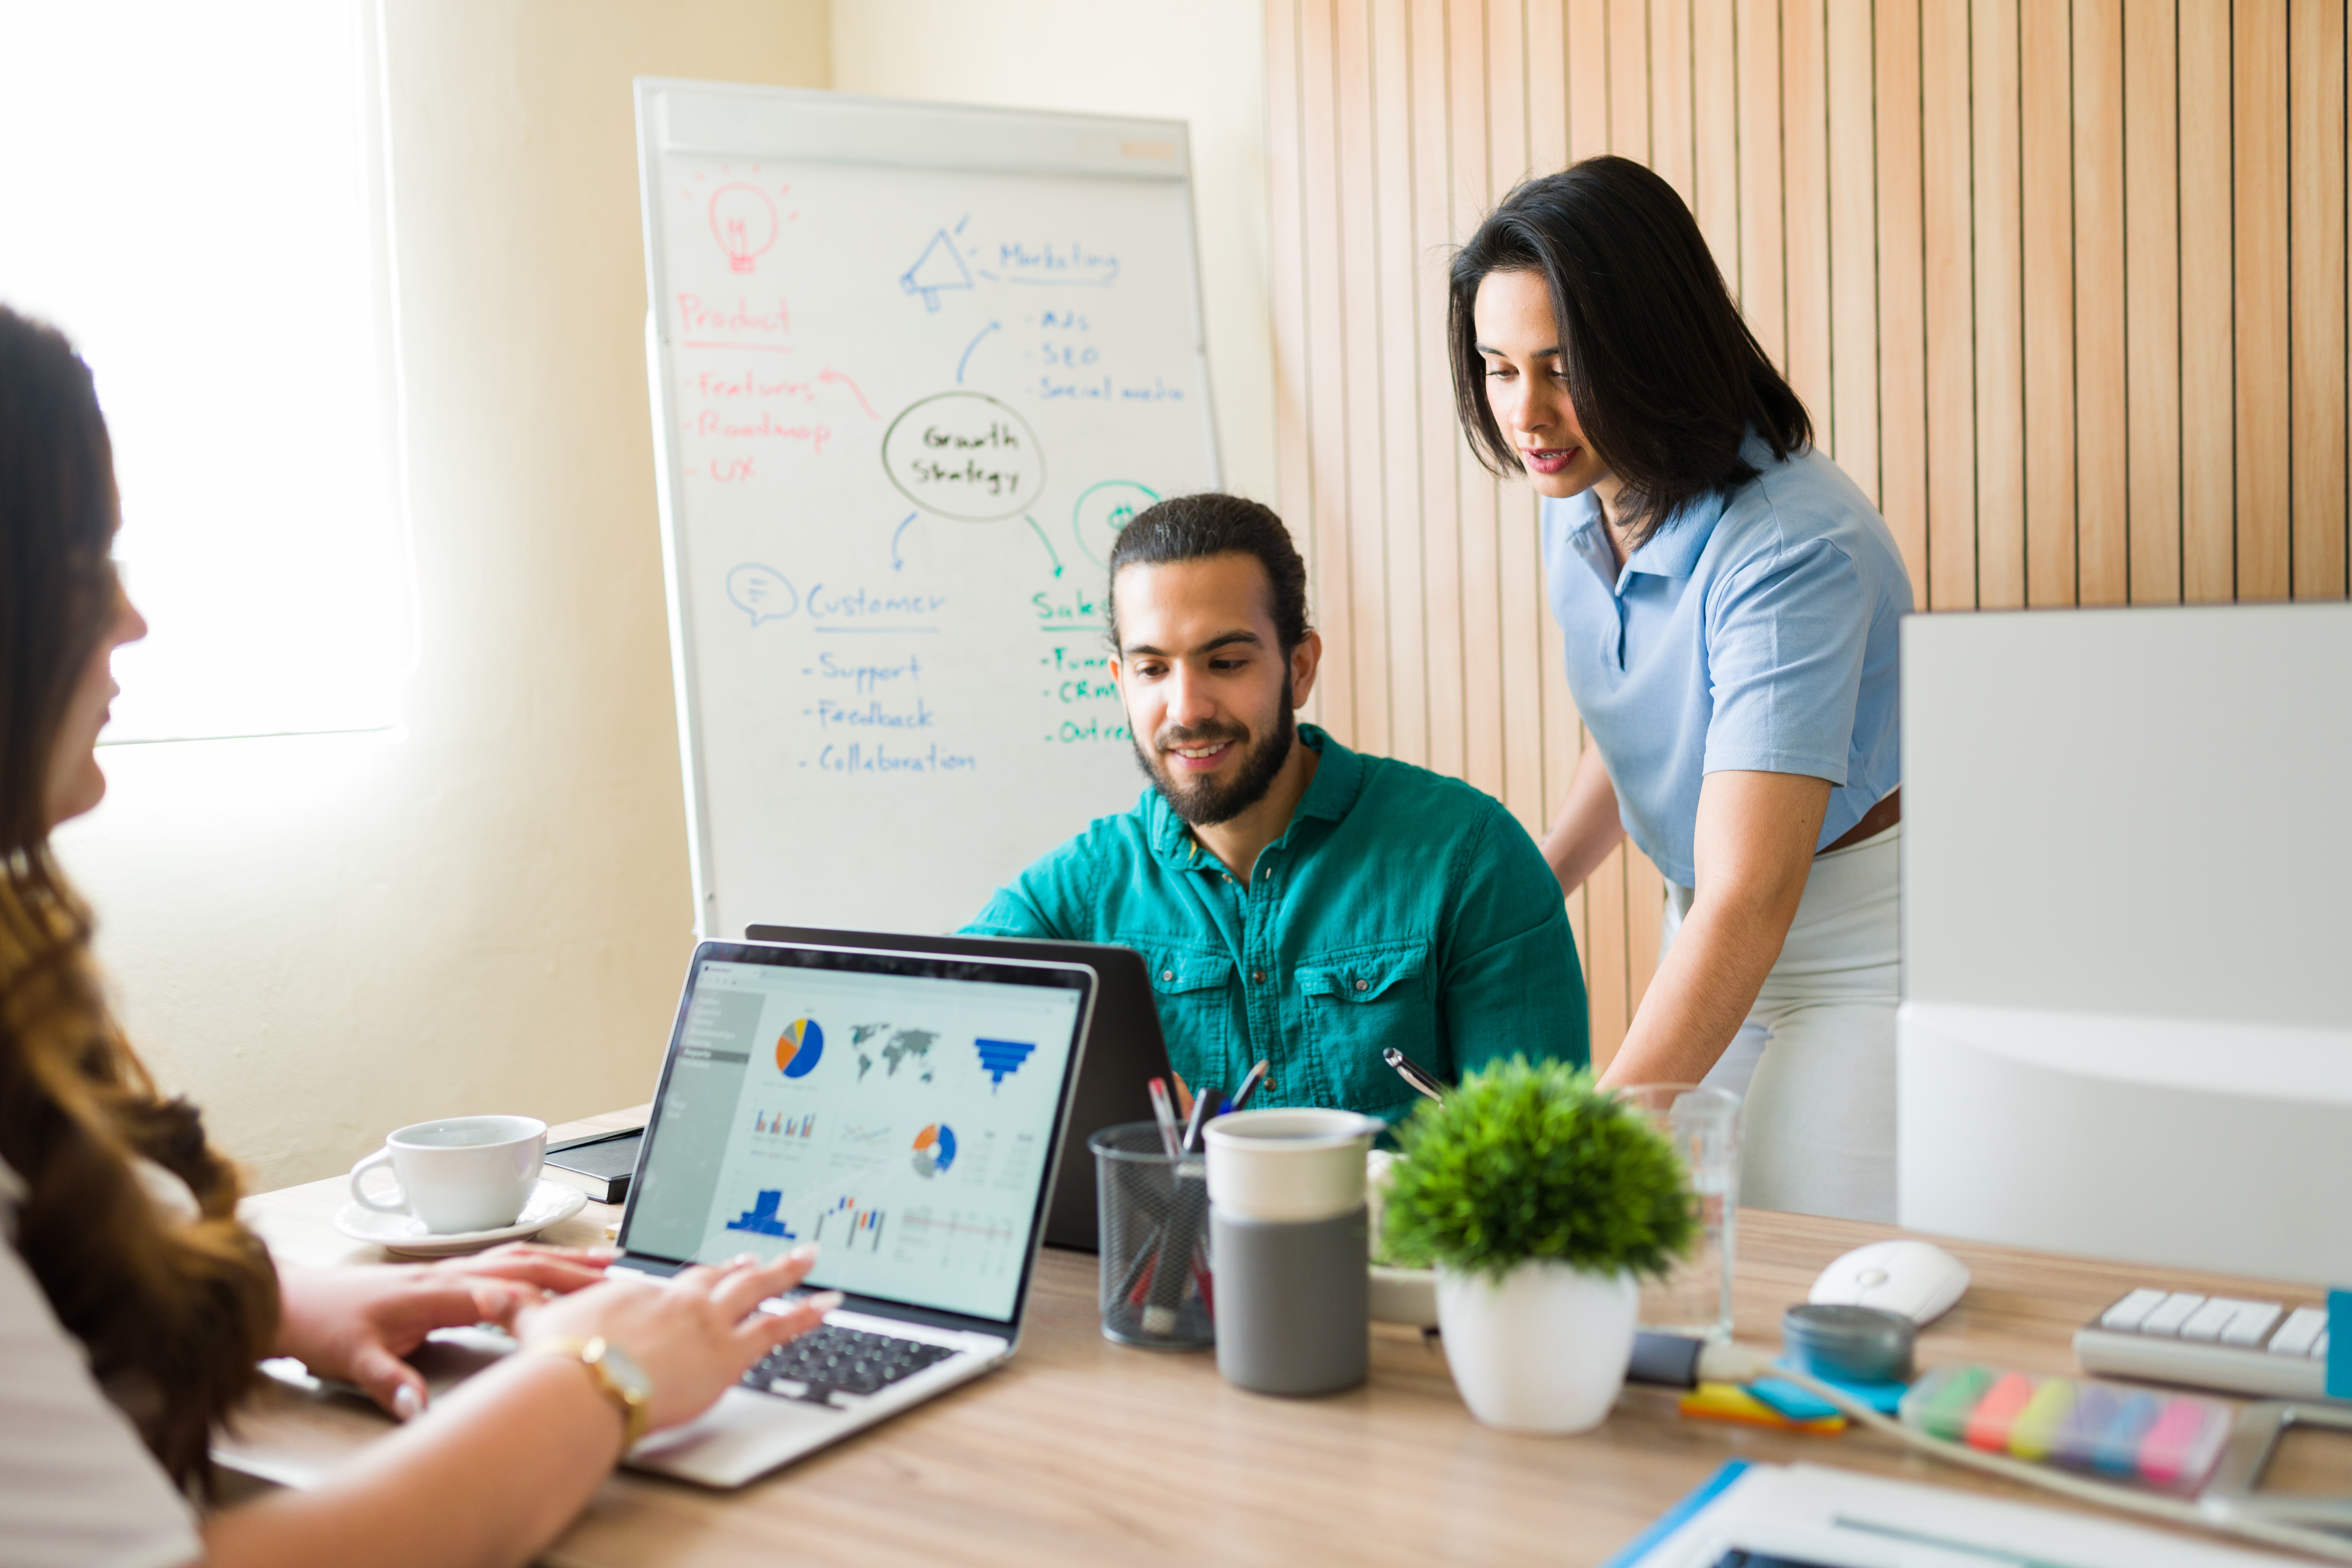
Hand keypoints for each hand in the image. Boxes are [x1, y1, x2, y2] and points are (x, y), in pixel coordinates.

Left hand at [275, 1244, 617, 1418]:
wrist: (294, 1301)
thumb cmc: (323, 1325)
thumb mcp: (350, 1359)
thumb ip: (389, 1382)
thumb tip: (419, 1409)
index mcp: (431, 1292)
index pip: (497, 1291)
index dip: (539, 1297)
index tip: (580, 1306)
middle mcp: (447, 1274)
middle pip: (521, 1264)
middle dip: (571, 1270)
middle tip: (618, 1280)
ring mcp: (450, 1270)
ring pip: (517, 1256)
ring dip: (563, 1257)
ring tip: (607, 1260)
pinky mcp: (448, 1276)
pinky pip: (504, 1260)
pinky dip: (539, 1259)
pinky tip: (558, 1264)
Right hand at [514, 1245, 838, 1433]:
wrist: (583, 1384)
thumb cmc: (561, 1362)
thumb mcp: (536, 1325)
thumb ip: (524, 1311)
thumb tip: (496, 1299)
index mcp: (638, 1294)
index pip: (672, 1284)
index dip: (691, 1280)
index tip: (705, 1272)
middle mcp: (678, 1300)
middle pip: (718, 1276)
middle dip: (743, 1266)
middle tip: (762, 1257)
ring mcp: (707, 1323)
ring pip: (758, 1289)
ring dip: (787, 1272)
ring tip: (810, 1257)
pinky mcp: (727, 1352)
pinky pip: (779, 1328)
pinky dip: (807, 1314)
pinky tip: (828, 1304)